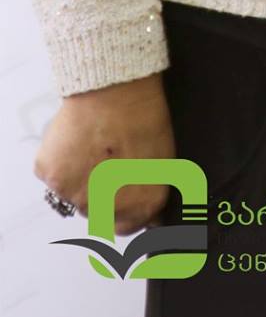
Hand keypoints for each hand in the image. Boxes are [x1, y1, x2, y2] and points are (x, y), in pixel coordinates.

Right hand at [34, 73, 175, 234]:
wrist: (116, 90)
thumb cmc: (144, 117)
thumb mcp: (165, 157)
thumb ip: (155, 191)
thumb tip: (152, 218)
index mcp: (139, 204)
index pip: (128, 226)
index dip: (129, 209)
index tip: (128, 195)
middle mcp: (104, 207)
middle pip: (98, 211)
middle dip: (105, 192)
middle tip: (112, 161)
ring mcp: (72, 193)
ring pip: (74, 195)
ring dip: (83, 179)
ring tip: (96, 148)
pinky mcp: (50, 176)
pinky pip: (56, 177)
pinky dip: (64, 164)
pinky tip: (80, 142)